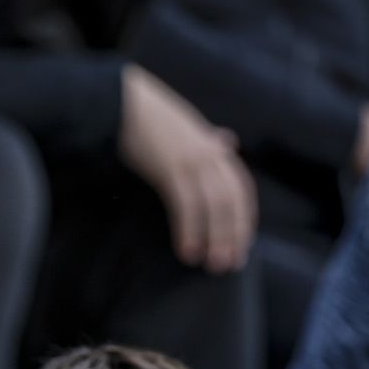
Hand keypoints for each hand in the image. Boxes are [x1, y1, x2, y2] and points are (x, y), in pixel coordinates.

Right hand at [118, 65, 256, 274]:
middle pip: (232, 201)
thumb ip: (208, 141)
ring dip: (215, 238)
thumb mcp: (187, 128)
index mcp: (215, 148)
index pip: (240, 190)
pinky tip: (187, 250)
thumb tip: (229, 140)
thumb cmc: (152, 117)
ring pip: (215, 206)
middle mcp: (211, 154)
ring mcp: (193, 160)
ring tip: (210, 264)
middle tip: (228, 265)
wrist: (125, 103)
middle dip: (233, 236)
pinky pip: (187, 205)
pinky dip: (190, 230)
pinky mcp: (171, 168)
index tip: (242, 247)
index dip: (243, 220)